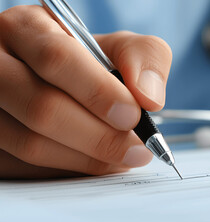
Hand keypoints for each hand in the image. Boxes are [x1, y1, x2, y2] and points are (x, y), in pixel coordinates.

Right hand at [0, 5, 171, 178]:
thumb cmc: (89, 62)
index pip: (57, 59)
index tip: (133, 115)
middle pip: (41, 108)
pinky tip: (96, 163)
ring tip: (124, 159)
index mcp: (27, 29)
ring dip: (86, 159)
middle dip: (99, 136)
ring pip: (30, 144)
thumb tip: (148, 99)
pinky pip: (26, 168)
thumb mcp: (119, 46)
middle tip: (136, 150)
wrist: (59, 80)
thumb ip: (143, 58)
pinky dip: (68, 170)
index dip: (99, 92)